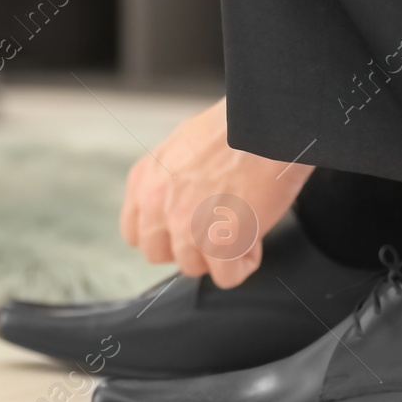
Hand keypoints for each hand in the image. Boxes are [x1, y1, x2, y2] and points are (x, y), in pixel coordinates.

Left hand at [120, 97, 311, 287]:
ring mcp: (185, 227)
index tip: (188, 227)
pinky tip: (255, 235)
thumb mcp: (182, 145)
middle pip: (159, 254)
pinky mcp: (217, 243)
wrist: (266, 124)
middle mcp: (157, 205)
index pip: (135, 233)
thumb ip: (169, 180)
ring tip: (242, 222)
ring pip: (193, 268)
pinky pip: (225, 277)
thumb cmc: (236, 128)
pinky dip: (243, 263)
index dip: (165, 234)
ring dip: (219, 253)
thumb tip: (178, 203)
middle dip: (189, 246)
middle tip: (217, 226)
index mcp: (145, 180)